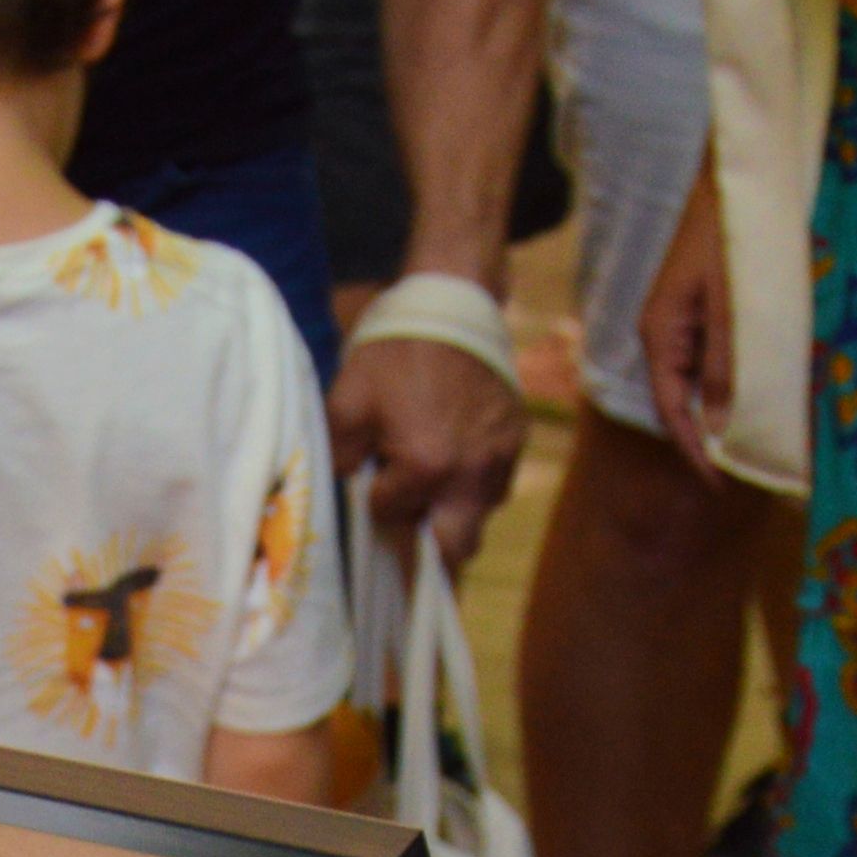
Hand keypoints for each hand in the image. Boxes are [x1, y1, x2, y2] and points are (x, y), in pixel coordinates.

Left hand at [331, 324, 528, 572]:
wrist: (451, 306)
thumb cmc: (393, 354)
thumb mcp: (347, 403)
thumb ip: (339, 458)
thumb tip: (348, 490)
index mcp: (427, 467)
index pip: (392, 516)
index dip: (377, 499)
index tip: (374, 474)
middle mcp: (471, 474)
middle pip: (456, 550)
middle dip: (431, 546)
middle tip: (412, 519)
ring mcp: (501, 459)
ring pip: (480, 517)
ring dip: (454, 512)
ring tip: (434, 480)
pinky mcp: (517, 440)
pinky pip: (496, 484)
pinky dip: (475, 484)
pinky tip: (456, 455)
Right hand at [639, 153, 734, 471]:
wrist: (730, 179)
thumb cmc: (731, 235)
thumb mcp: (733, 303)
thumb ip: (727, 363)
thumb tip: (723, 425)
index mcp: (661, 334)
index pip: (673, 411)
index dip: (695, 450)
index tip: (722, 482)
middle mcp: (664, 334)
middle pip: (682, 402)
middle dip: (710, 437)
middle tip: (748, 469)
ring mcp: (680, 322)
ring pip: (699, 380)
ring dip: (724, 409)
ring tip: (757, 437)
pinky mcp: (700, 309)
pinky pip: (711, 358)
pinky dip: (732, 379)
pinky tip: (758, 390)